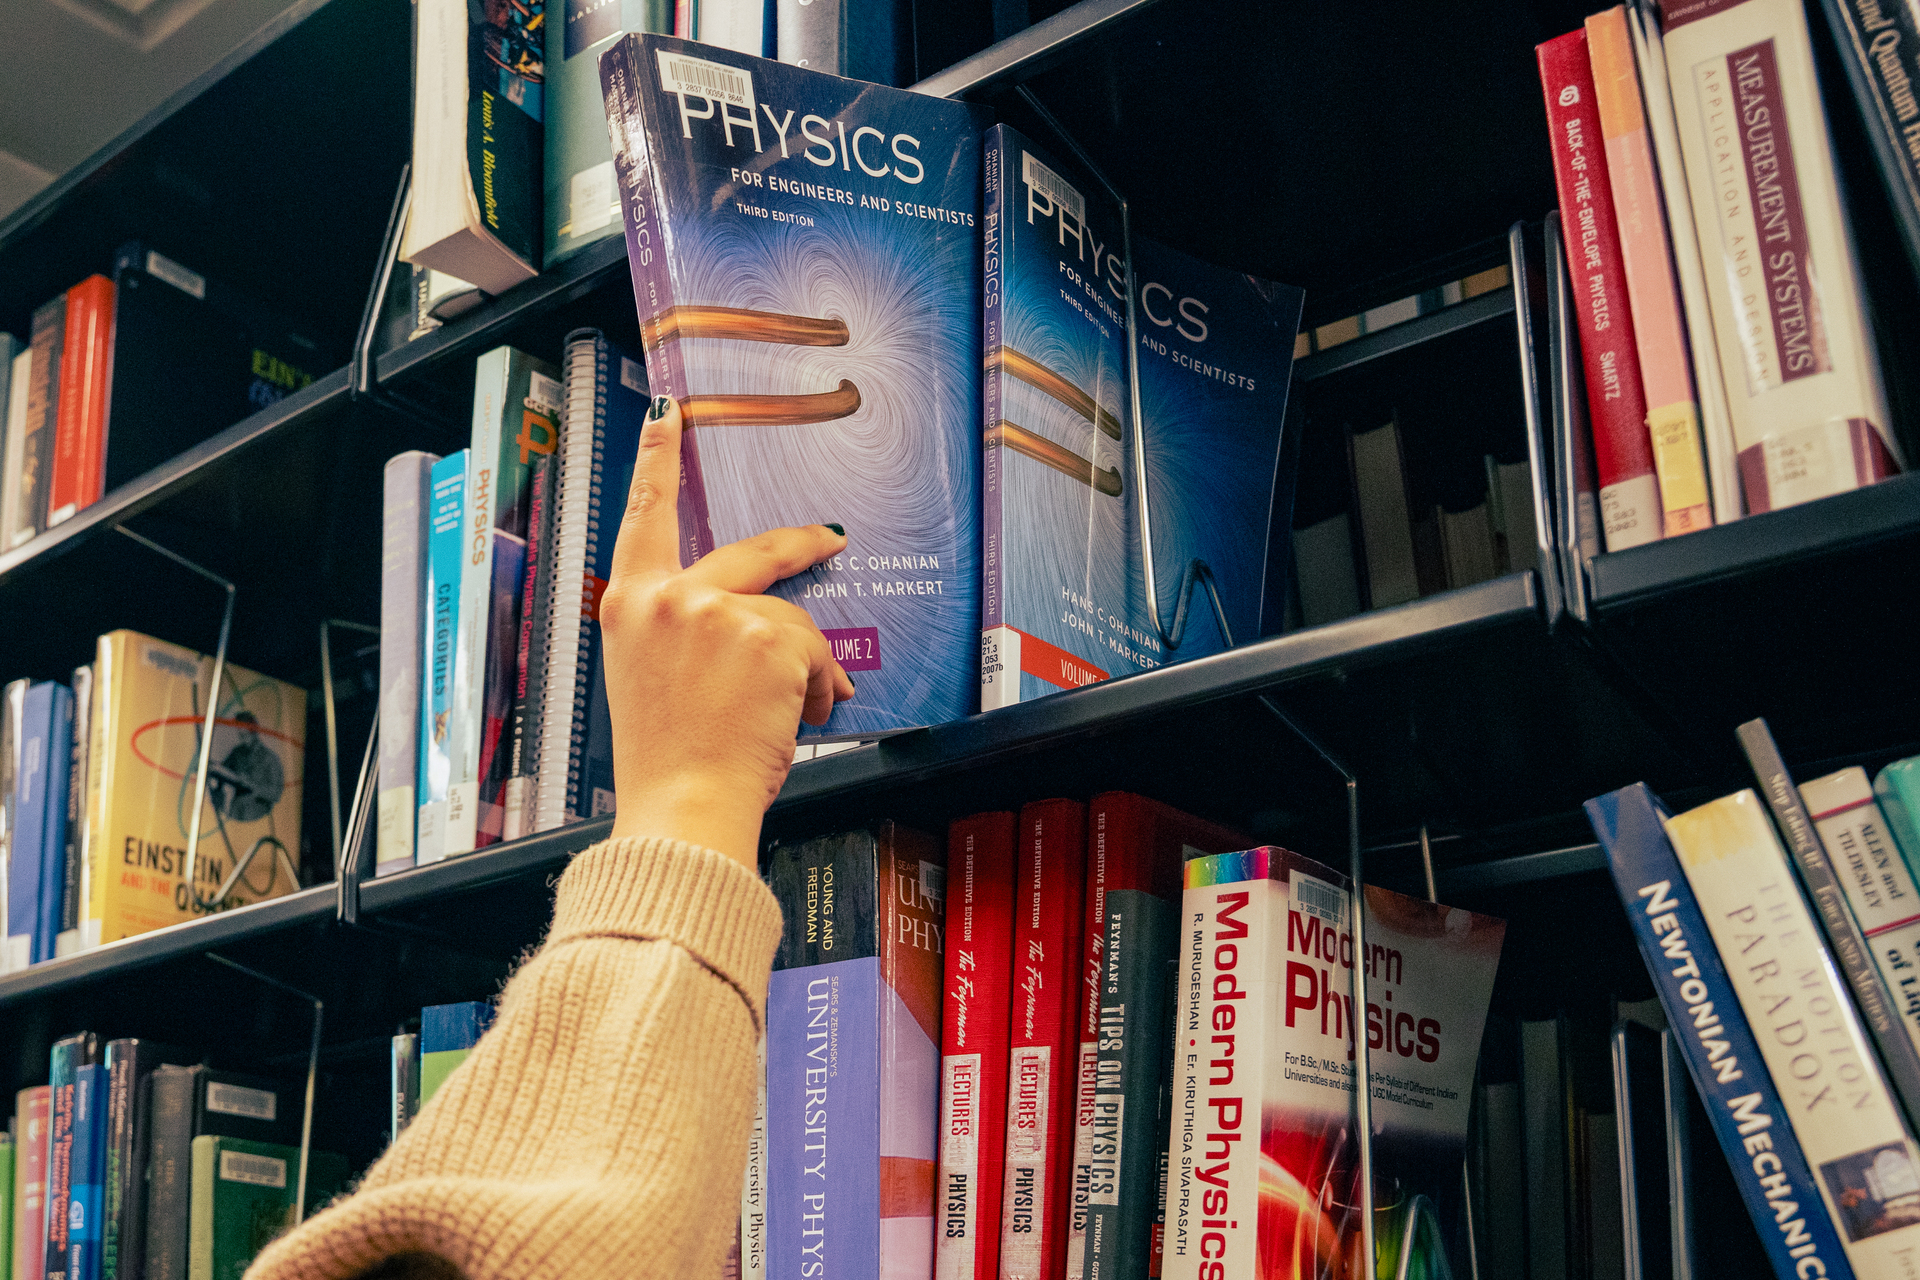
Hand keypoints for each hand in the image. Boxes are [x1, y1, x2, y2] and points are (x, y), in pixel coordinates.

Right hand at [600, 395, 853, 867]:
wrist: (682, 806)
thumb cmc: (668, 760)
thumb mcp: (654, 681)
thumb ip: (689, 635)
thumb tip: (756, 636)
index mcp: (629, 606)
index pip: (643, 517)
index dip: (655, 461)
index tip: (666, 415)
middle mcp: (668, 598)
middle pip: (754, 555)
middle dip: (801, 548)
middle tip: (831, 540)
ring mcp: (717, 613)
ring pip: (791, 624)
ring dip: (805, 671)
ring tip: (790, 716)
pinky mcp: (765, 637)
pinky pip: (815, 655)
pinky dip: (818, 691)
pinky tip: (799, 718)